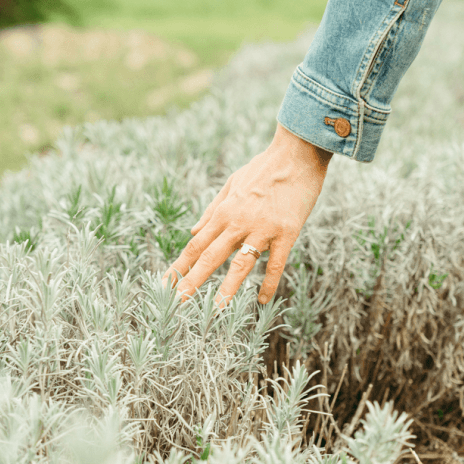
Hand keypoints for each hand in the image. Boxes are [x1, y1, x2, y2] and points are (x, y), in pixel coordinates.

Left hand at [161, 124, 332, 308]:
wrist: (297, 154)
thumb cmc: (264, 168)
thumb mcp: (232, 184)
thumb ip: (212, 209)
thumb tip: (193, 229)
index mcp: (224, 211)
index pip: (197, 243)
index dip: (180, 265)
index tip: (166, 283)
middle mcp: (239, 222)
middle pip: (210, 256)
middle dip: (192, 281)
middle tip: (177, 303)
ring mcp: (263, 229)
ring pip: (241, 264)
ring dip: (227, 288)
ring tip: (216, 310)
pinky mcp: (286, 233)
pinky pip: (276, 264)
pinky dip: (269, 283)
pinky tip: (262, 300)